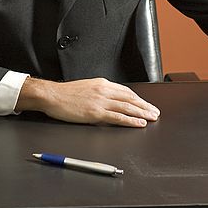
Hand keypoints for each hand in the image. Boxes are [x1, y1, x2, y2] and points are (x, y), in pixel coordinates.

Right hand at [15, 77, 159, 126]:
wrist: (52, 95)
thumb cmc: (65, 94)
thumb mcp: (86, 88)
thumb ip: (99, 93)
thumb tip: (110, 101)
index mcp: (102, 84)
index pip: (125, 91)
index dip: (138, 98)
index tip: (146, 104)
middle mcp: (104, 90)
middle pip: (130, 98)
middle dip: (144, 106)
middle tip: (155, 112)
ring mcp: (100, 101)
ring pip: (127, 107)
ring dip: (142, 113)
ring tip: (152, 118)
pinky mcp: (96, 113)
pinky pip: (117, 117)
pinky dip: (130, 121)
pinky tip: (138, 124)